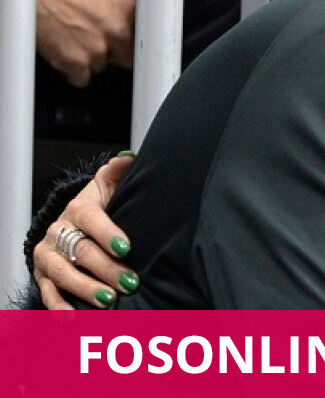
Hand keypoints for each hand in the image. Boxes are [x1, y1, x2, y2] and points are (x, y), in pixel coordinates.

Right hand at [32, 154, 136, 308]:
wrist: (72, 225)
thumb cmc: (99, 206)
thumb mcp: (108, 186)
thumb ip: (118, 172)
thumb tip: (130, 157)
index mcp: (79, 209)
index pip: (91, 219)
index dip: (108, 233)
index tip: (128, 247)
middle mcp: (59, 232)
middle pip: (82, 251)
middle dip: (107, 268)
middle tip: (131, 282)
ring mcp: (48, 255)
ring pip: (63, 274)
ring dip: (85, 288)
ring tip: (108, 301)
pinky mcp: (42, 275)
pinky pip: (48, 293)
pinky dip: (60, 306)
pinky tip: (74, 318)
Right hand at [35, 0, 134, 86]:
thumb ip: (123, 9)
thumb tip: (133, 20)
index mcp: (128, 11)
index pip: (148, 37)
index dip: (139, 43)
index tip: (137, 48)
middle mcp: (117, 32)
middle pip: (128, 56)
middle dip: (117, 53)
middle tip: (102, 43)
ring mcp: (97, 50)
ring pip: (103, 67)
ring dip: (93, 59)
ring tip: (77, 42)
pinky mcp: (75, 63)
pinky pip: (82, 78)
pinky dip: (75, 72)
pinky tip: (69, 56)